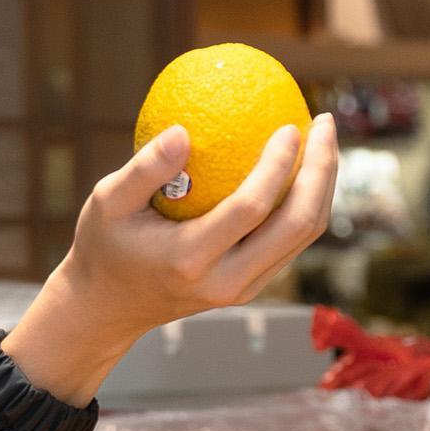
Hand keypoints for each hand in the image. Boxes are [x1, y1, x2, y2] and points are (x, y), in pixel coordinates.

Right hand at [1, 113, 338, 404]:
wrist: (110, 308)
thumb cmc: (105, 245)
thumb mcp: (106, 202)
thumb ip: (143, 168)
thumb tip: (185, 130)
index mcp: (191, 259)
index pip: (251, 209)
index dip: (278, 166)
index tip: (290, 125)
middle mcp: (226, 280)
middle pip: (297, 227)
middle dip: (322, 172)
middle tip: (324, 122)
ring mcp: (244, 288)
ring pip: (304, 237)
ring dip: (323, 185)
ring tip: (324, 137)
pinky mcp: (252, 286)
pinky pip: (292, 241)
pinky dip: (307, 200)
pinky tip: (304, 164)